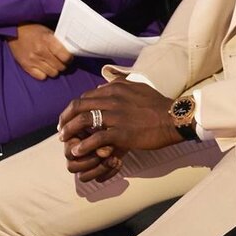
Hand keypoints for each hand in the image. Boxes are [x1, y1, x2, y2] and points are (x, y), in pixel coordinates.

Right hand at [7, 24, 72, 79]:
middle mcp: (40, 51)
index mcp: (47, 40)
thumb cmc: (34, 30)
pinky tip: (43, 67)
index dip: (69, 59)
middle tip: (61, 62)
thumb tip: (69, 52)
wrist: (15, 31)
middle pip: (60, 66)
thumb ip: (57, 42)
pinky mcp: (26, 66)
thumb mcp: (48, 31)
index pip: (65, 56)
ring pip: (52, 73)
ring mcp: (32, 60)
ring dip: (54, 70)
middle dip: (63, 65)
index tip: (69, 58)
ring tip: (52, 64)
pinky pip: (41, 77)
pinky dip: (44, 74)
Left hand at [58, 81, 184, 179]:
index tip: (69, 118)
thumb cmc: (157, 105)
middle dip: (65, 118)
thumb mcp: (138, 87)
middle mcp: (112, 99)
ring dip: (69, 131)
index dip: (73, 108)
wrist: (173, 118)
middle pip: (78, 106)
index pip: (85, 96)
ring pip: (83, 121)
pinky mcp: (121, 133)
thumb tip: (103, 86)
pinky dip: (83, 146)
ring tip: (65, 141)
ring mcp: (116, 116)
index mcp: (115, 89)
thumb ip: (120, 85)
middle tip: (61, 130)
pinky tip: (78, 151)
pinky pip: (95, 139)